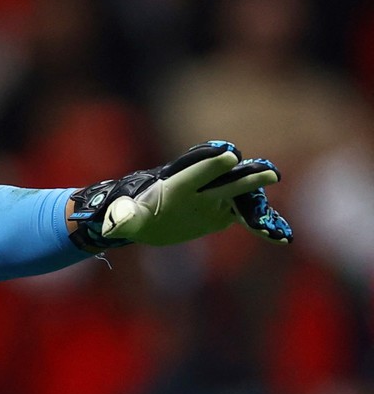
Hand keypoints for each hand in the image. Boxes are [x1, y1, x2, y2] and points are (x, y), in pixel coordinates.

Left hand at [67, 140, 292, 248]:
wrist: (146, 219)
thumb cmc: (132, 212)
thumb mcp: (126, 218)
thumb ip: (123, 219)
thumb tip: (113, 224)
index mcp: (175, 185)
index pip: (195, 172)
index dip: (210, 164)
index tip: (229, 155)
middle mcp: (198, 189)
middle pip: (224, 180)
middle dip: (245, 176)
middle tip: (268, 171)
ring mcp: (212, 199)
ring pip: (239, 196)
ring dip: (258, 199)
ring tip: (277, 202)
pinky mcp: (220, 213)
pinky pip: (244, 217)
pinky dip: (260, 225)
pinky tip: (280, 237)